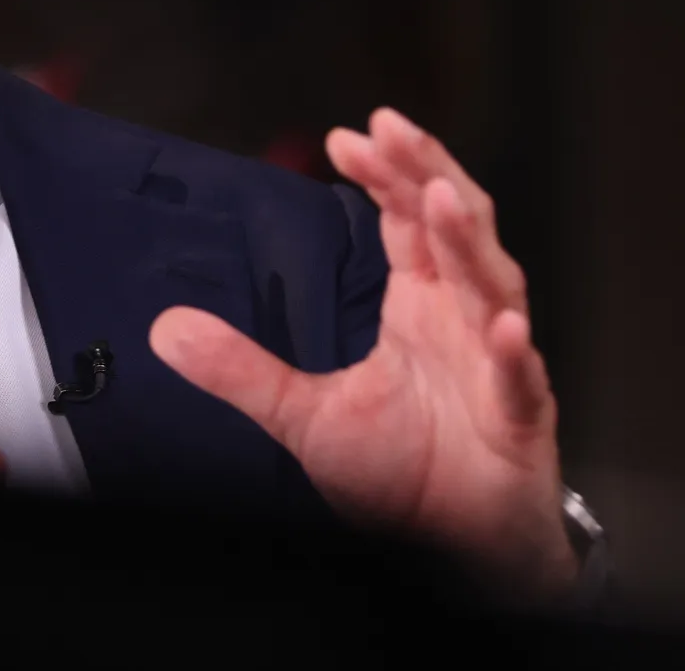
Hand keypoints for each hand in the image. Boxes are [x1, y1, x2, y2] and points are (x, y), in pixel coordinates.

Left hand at [148, 109, 576, 597]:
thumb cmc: (401, 476)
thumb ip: (241, 369)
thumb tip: (163, 328)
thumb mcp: (303, 416)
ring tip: (438, 197)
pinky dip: (515, 353)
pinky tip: (505, 327)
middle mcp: (464, 320)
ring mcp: (498, 365)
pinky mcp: (520, 421)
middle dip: (427, 173)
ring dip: (468, 241)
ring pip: (493, 287)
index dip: (386, 175)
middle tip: (393, 128)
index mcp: (421, 307)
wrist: (455, 555)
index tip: (346, 137)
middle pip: (455, 227)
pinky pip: (521, 381)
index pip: (407, 221)